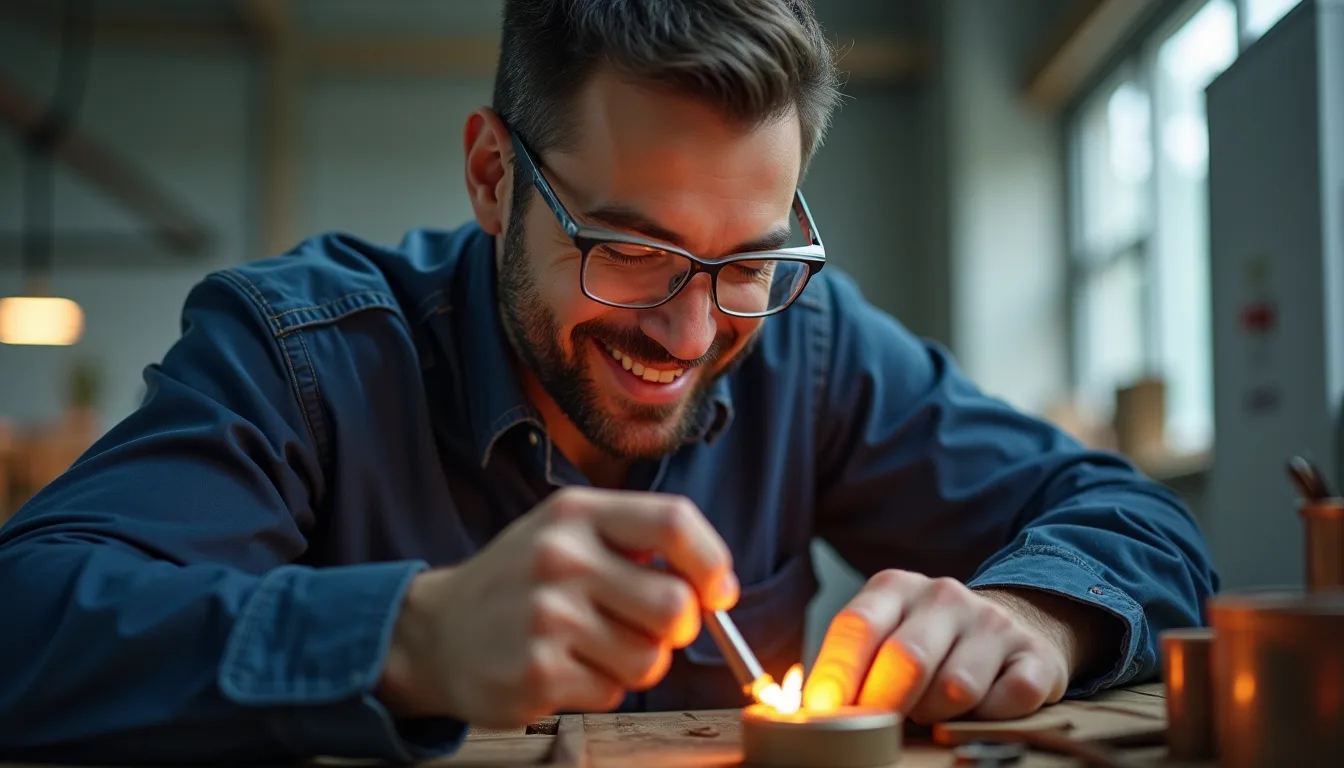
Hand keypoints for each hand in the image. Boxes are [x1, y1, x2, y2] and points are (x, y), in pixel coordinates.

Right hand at [375, 486, 738, 726]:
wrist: (435, 633)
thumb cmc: (520, 583)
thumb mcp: (567, 534)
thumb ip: (637, 544)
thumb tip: (717, 586)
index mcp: (576, 514)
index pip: (674, 522)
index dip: (713, 562)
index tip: (719, 591)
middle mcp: (560, 558)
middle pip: (676, 605)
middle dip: (676, 628)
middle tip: (647, 628)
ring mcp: (546, 617)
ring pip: (651, 659)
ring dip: (635, 663)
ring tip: (592, 647)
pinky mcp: (537, 673)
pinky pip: (613, 693)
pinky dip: (599, 689)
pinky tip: (564, 668)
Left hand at [803, 570, 1094, 723]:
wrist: (1011, 627)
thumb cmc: (928, 644)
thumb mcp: (882, 637)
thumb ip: (850, 666)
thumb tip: (814, 710)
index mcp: (895, 588)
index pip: (857, 626)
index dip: (836, 675)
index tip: (823, 714)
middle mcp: (945, 596)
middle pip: (906, 658)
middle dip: (885, 704)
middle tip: (877, 729)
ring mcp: (993, 622)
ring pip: (955, 687)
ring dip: (937, 715)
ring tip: (932, 711)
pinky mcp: (1036, 655)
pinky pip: (1008, 699)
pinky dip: (988, 718)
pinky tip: (978, 711)